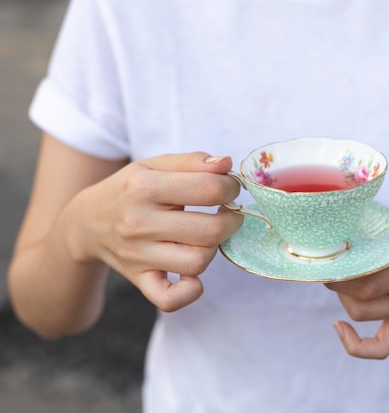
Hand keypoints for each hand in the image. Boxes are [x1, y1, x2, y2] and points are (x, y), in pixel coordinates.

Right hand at [68, 152, 242, 311]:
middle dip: (230, 220)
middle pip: (210, 230)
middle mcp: (138, 223)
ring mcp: (138, 255)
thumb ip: (193, 161)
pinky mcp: (139, 280)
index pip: (210, 189)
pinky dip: (189, 291)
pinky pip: (170, 299)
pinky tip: (193, 275)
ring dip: (212, 249)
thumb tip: (226, 164)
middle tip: (226, 213)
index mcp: (143, 187)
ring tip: (206, 237)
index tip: (229, 188)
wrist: (86, 222)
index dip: (231, 187)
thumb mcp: (155, 166)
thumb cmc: (130, 190)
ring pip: (197, 262)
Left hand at [325, 192, 388, 358]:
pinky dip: (359, 346)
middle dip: (337, 279)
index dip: (344, 268)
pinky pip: (383, 345)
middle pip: (364, 296)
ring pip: (362, 312)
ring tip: (339, 271)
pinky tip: (339, 328)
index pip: (374, 275)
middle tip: (328, 257)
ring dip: (342, 294)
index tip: (328, 250)